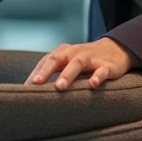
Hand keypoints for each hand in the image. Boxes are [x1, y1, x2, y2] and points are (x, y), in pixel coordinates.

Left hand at [25, 38, 140, 90]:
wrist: (116, 49)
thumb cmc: (85, 60)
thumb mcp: (68, 63)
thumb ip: (53, 74)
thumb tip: (32, 91)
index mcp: (63, 53)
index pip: (46, 61)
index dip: (35, 73)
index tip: (25, 88)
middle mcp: (74, 53)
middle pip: (58, 59)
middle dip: (46, 71)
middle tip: (36, 83)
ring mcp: (91, 58)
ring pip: (77, 63)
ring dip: (68, 74)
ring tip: (60, 87)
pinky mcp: (107, 65)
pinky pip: (102, 70)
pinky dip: (97, 76)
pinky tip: (93, 85)